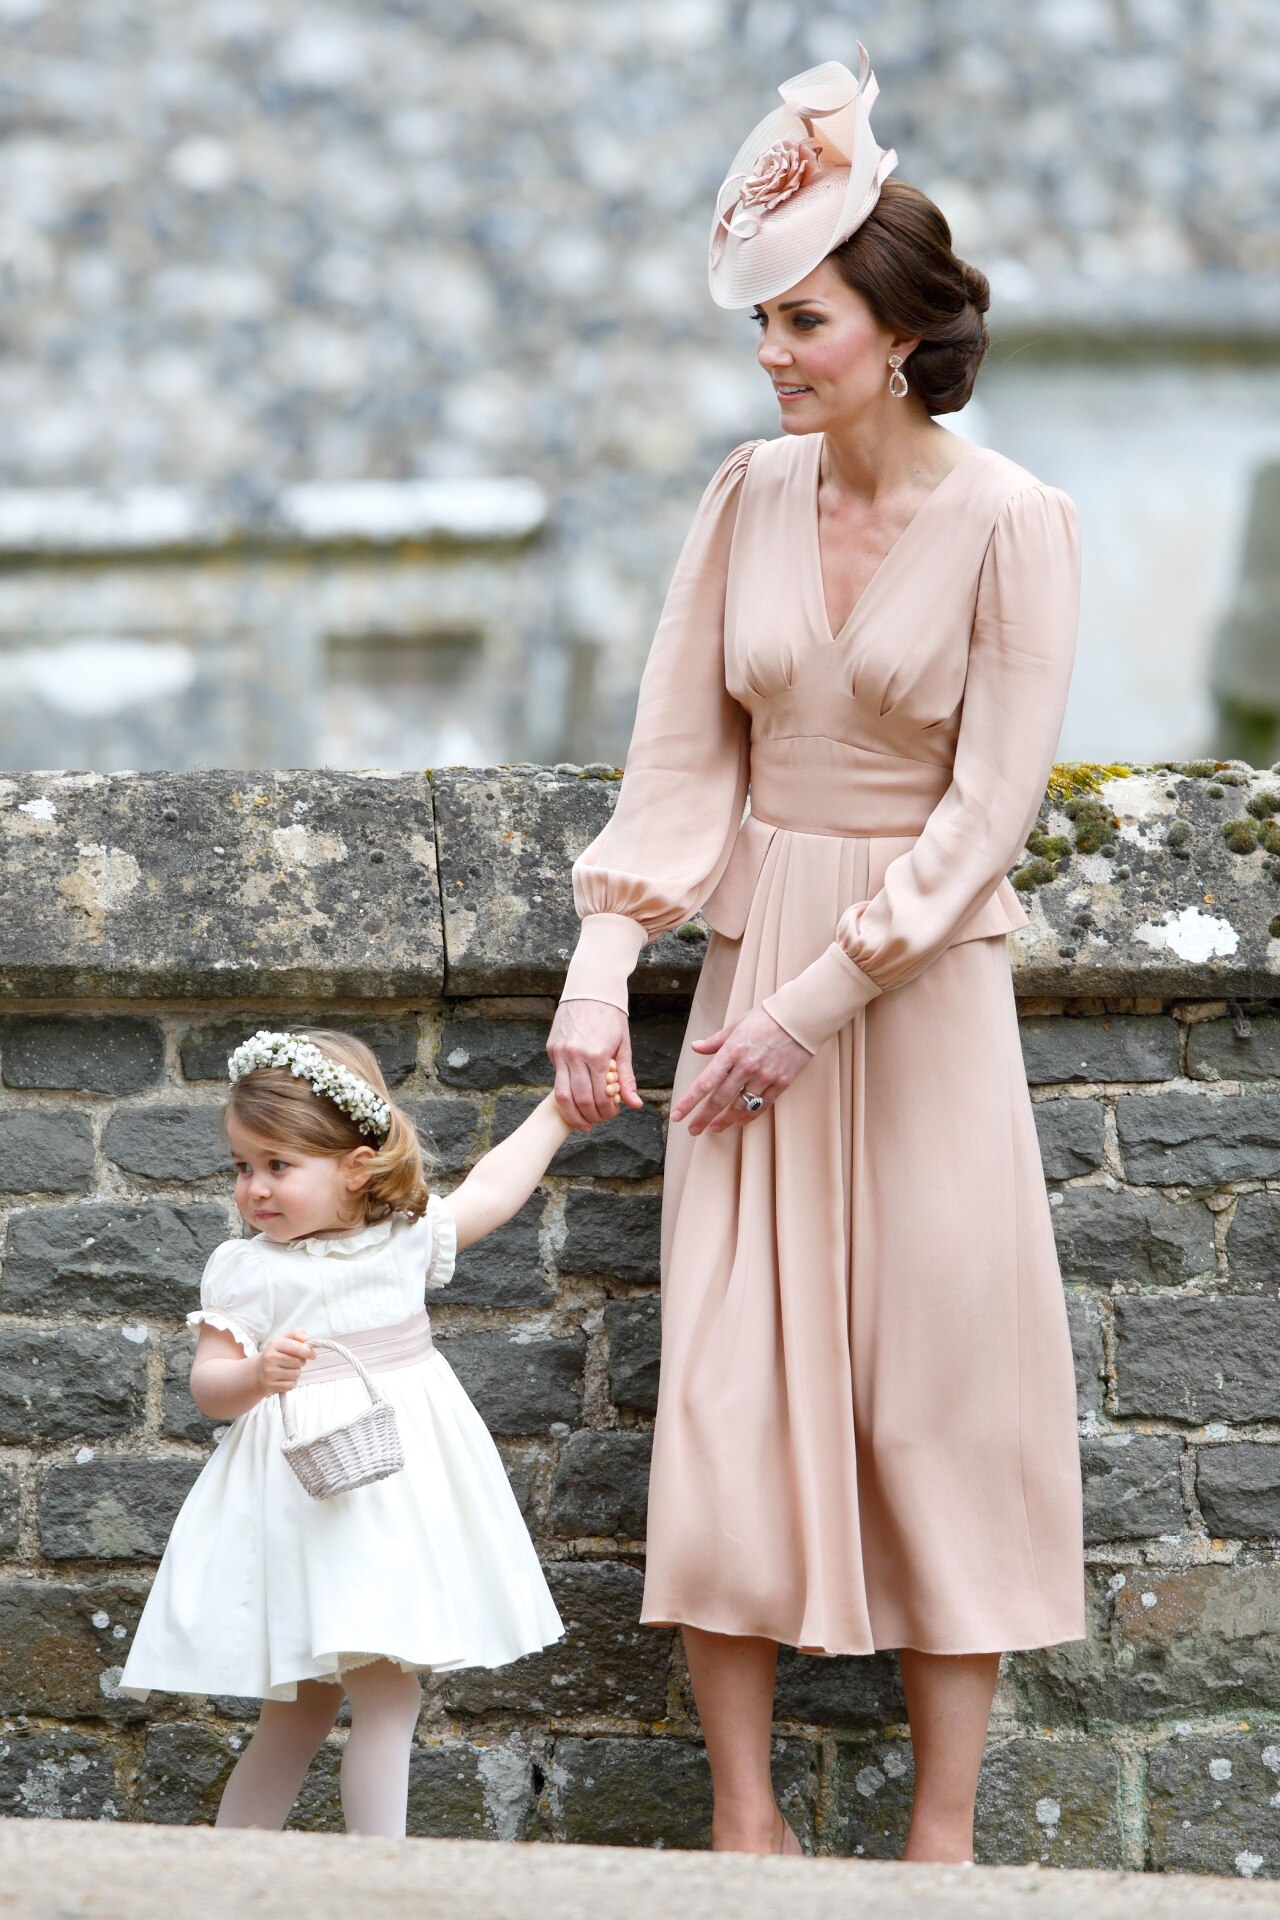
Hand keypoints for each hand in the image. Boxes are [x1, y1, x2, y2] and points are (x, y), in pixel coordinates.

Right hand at [257, 1328, 313, 1394]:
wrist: (258, 1370)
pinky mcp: (270, 1385)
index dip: (308, 1351)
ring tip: (288, 1369)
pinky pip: (291, 1385)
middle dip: (301, 1362)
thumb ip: (296, 1333)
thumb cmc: (276, 1353)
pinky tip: (284, 1378)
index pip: (297, 1348)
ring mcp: (269, 1373)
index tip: (312, 1354)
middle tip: (295, 1361)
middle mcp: (270, 1358)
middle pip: (299, 1362)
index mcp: (275, 1344)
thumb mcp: (284, 1339)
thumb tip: (305, 1338)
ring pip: (296, 1374)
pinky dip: (291, 1383)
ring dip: (296, 1372)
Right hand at [547, 999, 642, 1129]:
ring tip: (582, 1121)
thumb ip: (626, 1078)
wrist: (590, 989)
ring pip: (561, 1095)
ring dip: (572, 1113)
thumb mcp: (623, 1046)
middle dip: (590, 1117)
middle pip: (579, 1101)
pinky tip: (574, 1100)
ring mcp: (560, 1053)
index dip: (607, 1112)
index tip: (612, 1114)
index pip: (600, 1097)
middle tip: (597, 1122)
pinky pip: (556, 1078)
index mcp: (597, 1055)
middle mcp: (575, 1055)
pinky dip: (565, 1094)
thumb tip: (634, 1104)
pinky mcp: (551, 1050)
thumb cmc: (610, 1016)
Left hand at [670, 1007, 812, 1135]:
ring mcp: (764, 1077)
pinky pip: (761, 1106)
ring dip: (724, 1121)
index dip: (689, 1102)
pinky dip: (748, 1116)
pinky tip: (738, 1121)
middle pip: (719, 1100)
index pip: (704, 1083)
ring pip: (739, 1107)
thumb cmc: (766, 1017)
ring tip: (714, 1128)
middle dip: (703, 1118)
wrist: (801, 1017)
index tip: (677, 1115)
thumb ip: (715, 1041)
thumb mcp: (737, 1024)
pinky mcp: (781, 1083)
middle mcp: (746, 1067)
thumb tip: (695, 1047)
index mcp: (731, 1051)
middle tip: (692, 1130)